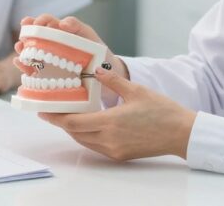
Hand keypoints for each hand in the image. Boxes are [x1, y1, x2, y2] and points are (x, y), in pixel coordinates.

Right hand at [14, 14, 128, 80]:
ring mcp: (48, 60)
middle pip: (34, 37)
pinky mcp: (47, 76)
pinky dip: (24, 66)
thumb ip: (78, 27)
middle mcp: (52, 45)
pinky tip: (19, 63)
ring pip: (30, 52)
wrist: (105, 77)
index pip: (47, 22)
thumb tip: (63, 23)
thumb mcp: (90, 37)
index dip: (38, 21)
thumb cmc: (98, 53)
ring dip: (22, 50)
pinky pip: (32, 70)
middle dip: (26, 35)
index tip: (35, 23)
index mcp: (61, 32)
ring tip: (20, 49)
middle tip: (23, 36)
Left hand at [39, 67, 195, 160]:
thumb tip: (96, 69)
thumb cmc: (162, 110)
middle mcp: (108, 139)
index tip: (42, 110)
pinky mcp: (120, 154)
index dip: (55, 117)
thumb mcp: (136, 90)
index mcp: (110, 122)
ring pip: (84, 140)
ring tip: (66, 115)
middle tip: (50, 110)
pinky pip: (95, 146)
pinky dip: (87, 135)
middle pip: (75, 132)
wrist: (181, 133)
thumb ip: (113, 80)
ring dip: (74, 129)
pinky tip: (87, 124)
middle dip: (61, 122)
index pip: (73, 122)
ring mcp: (114, 149)